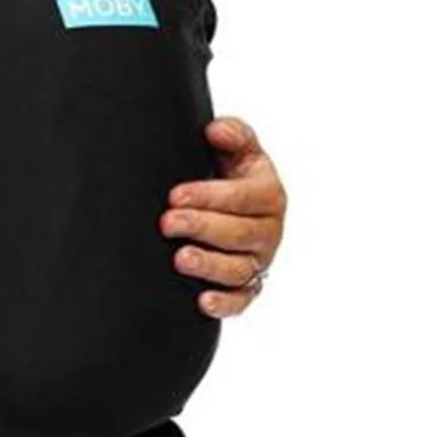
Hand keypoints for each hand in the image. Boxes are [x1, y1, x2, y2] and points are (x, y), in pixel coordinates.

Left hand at [162, 115, 285, 317]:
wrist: (230, 209)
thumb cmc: (230, 177)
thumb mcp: (238, 152)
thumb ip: (234, 136)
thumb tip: (216, 131)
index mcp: (269, 194)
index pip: (244, 197)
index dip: (210, 196)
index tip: (176, 195)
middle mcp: (268, 231)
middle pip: (240, 234)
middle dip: (202, 227)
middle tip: (168, 222)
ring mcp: (259, 262)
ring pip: (239, 270)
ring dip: (209, 266)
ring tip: (180, 258)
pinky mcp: (247, 288)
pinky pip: (241, 302)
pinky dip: (224, 304)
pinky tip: (202, 301)